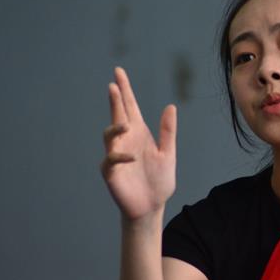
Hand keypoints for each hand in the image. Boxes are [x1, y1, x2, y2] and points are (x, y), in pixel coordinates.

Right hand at [100, 67, 176, 220]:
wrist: (152, 206)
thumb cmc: (159, 180)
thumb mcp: (168, 153)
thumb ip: (168, 131)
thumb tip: (170, 107)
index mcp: (140, 133)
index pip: (130, 106)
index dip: (124, 90)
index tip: (118, 73)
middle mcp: (126, 140)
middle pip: (117, 114)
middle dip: (115, 99)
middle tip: (113, 84)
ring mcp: (117, 154)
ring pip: (109, 134)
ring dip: (115, 127)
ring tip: (124, 124)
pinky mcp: (111, 172)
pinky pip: (110, 159)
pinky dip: (119, 156)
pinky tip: (131, 156)